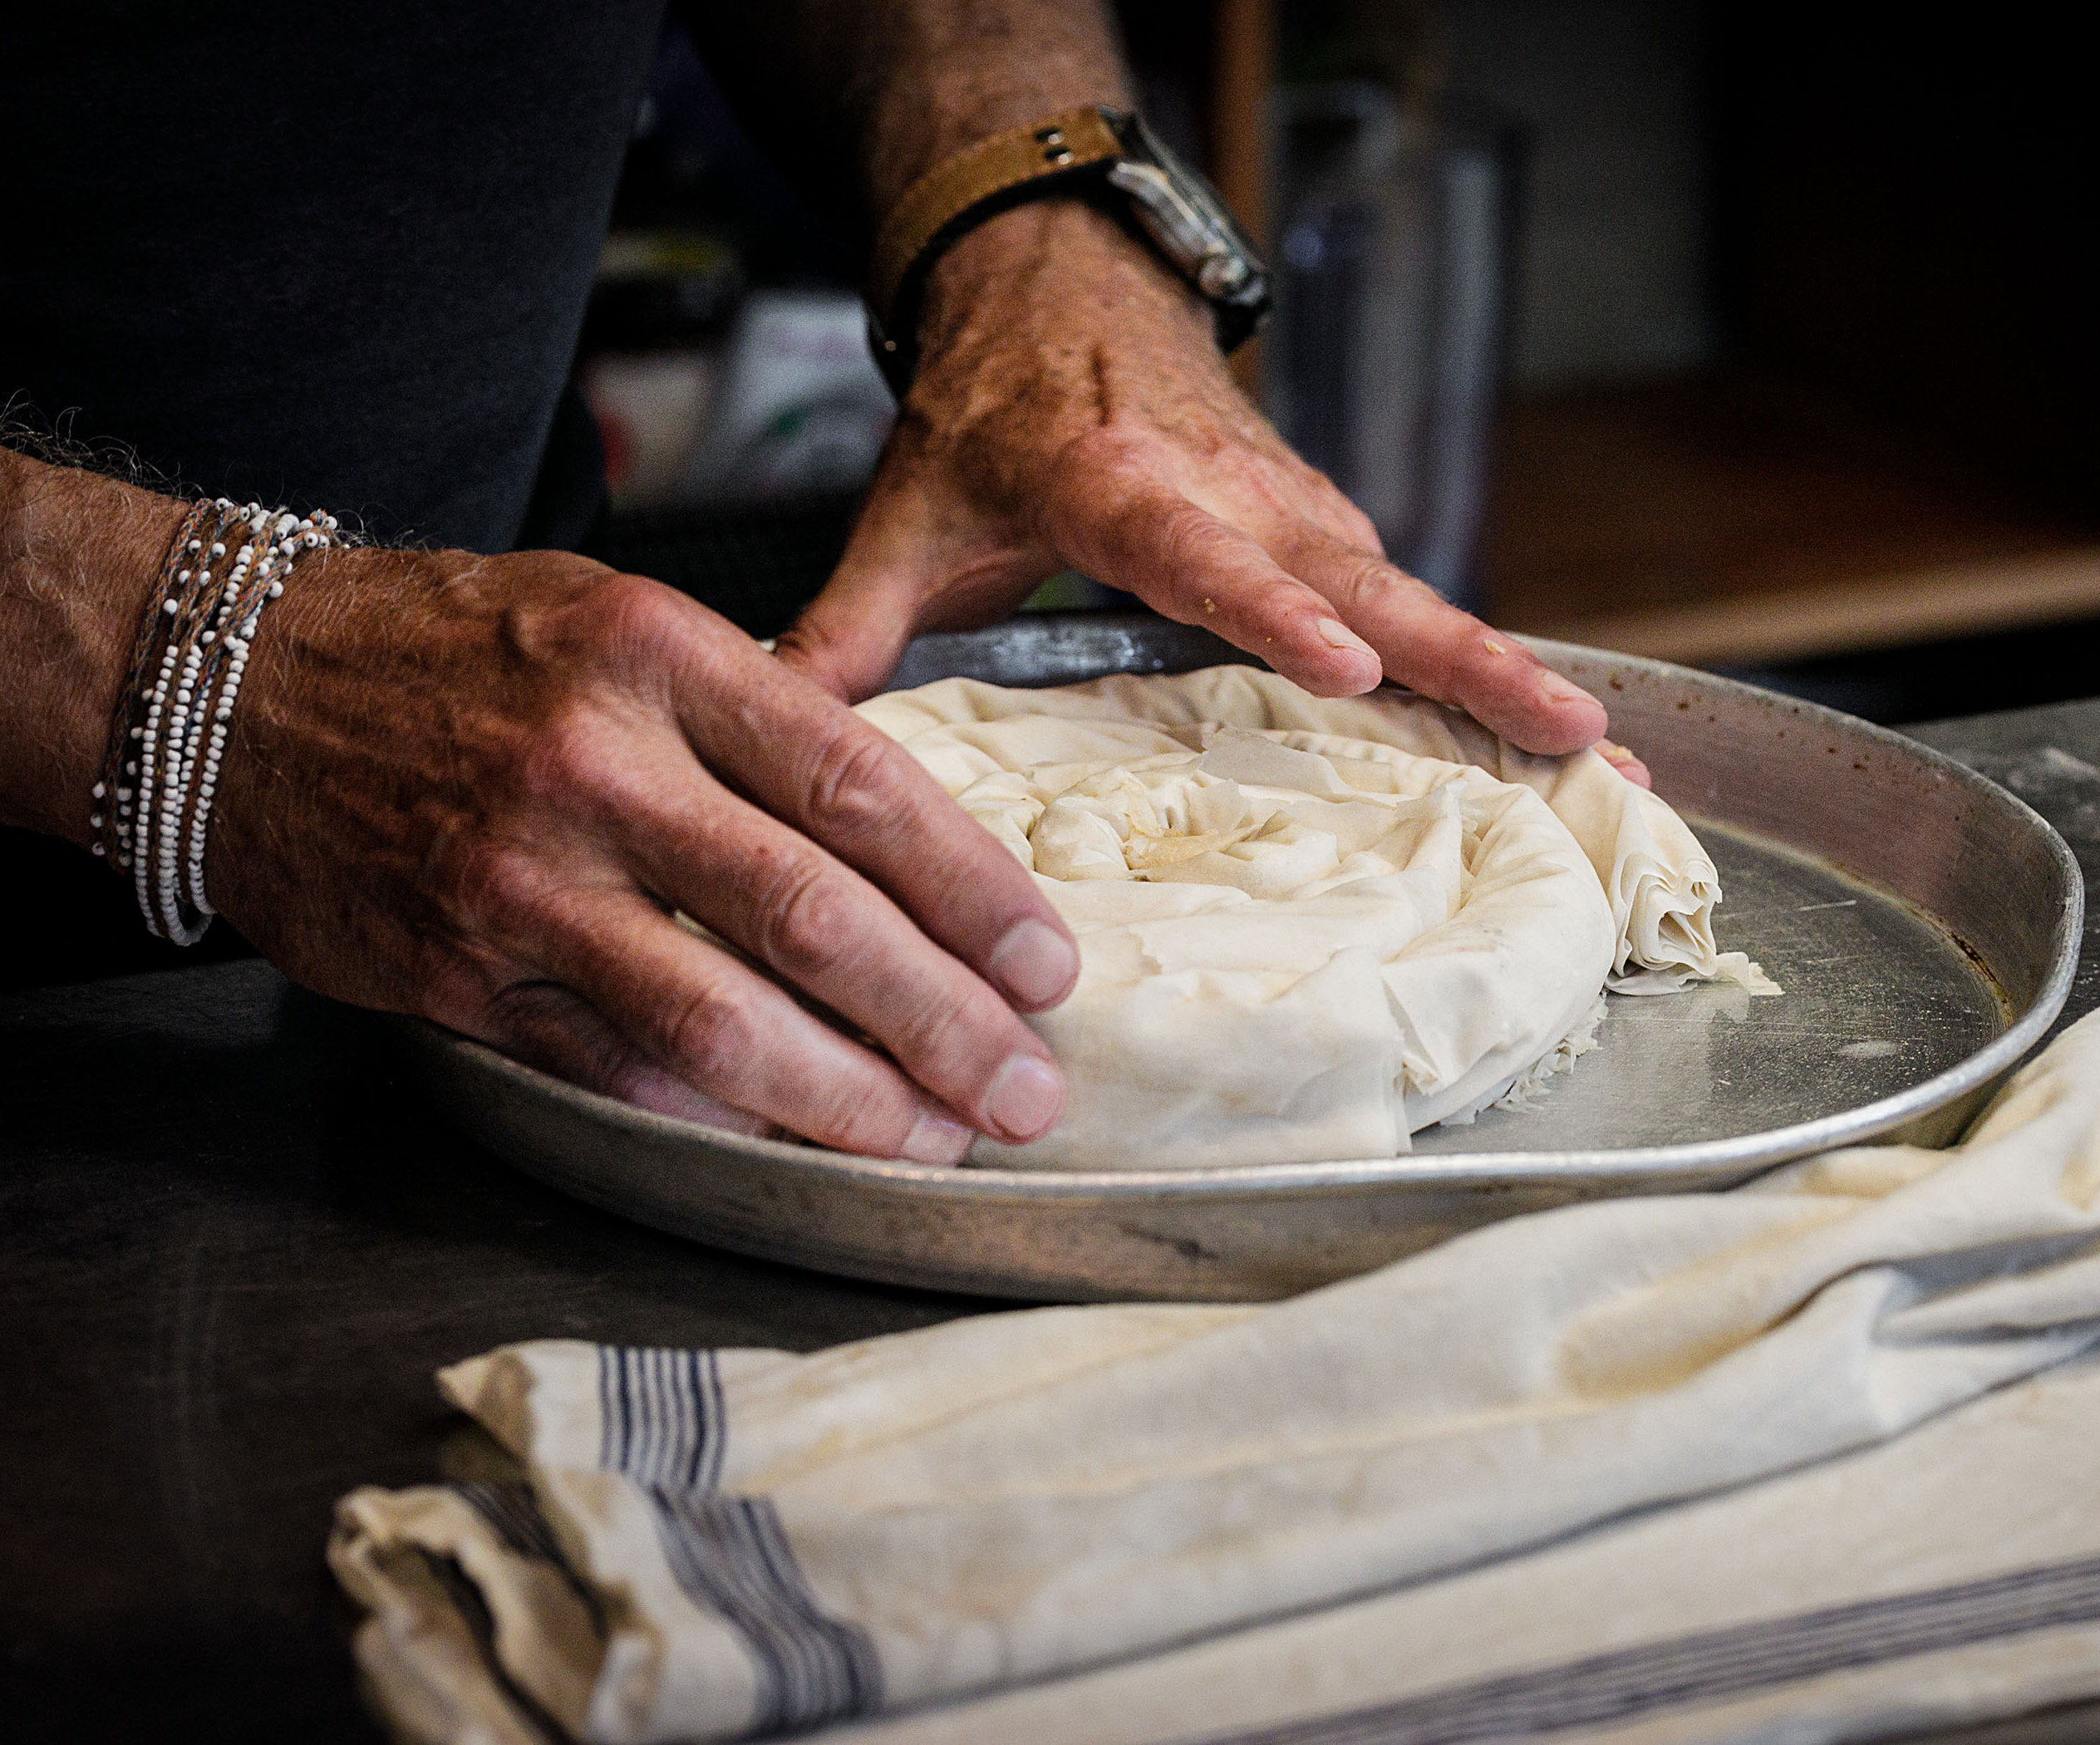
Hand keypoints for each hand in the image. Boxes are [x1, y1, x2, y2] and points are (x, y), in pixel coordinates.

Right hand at [205, 546, 1081, 1159]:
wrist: (231, 688)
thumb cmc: (456, 649)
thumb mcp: (618, 620)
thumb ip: (755, 719)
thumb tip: (906, 847)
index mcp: (659, 657)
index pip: (862, 787)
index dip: (972, 893)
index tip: (1047, 965)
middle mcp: (595, 767)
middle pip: (816, 916)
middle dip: (944, 1020)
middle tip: (1030, 1087)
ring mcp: (519, 880)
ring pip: (721, 1016)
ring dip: (849, 1096)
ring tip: (935, 1136)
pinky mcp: (460, 972)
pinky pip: (617, 1063)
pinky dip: (719, 1111)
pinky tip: (796, 1139)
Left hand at [779, 199, 1646, 783]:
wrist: (1059, 291)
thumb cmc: (992, 411)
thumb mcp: (911, 514)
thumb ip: (848, 624)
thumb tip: (774, 720)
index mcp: (1122, 486)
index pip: (1209, 556)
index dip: (1278, 615)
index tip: (1354, 667)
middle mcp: (1231, 494)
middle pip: (1365, 581)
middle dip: (1468, 656)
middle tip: (1564, 728)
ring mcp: (1291, 508)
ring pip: (1411, 587)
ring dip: (1502, 661)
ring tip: (1592, 739)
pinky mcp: (1319, 525)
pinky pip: (1406, 592)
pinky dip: (1476, 655)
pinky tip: (1541, 724)